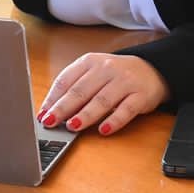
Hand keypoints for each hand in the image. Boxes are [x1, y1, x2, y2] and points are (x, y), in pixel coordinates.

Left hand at [38, 53, 170, 136]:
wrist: (151, 69)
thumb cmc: (114, 75)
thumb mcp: (92, 73)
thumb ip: (74, 87)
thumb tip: (51, 110)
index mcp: (89, 62)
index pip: (66, 80)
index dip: (52, 98)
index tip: (42, 114)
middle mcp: (106, 69)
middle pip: (81, 90)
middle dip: (63, 108)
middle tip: (51, 122)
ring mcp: (124, 81)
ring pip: (102, 100)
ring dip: (86, 115)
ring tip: (73, 126)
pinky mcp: (141, 96)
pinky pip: (126, 110)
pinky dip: (114, 121)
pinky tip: (104, 130)